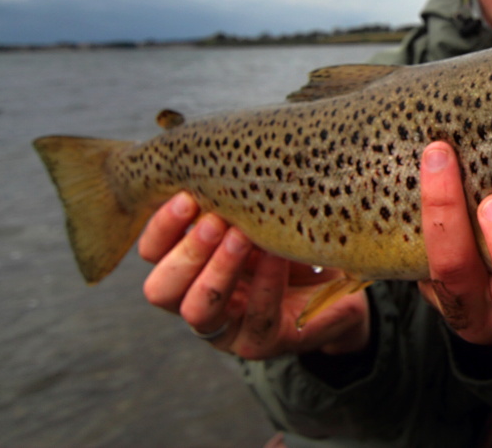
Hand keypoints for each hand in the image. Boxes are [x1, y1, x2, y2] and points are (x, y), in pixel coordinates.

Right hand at [139, 193, 368, 358]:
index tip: (187, 195)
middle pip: (160, 290)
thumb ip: (232, 191)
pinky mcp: (261, 343)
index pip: (152, 253)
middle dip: (185, 252)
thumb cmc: (290, 232)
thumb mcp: (259, 209)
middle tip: (214, 220)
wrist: (339, 272)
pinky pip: (257, 317)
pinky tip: (277, 256)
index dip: (161, 227)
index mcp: (187, 264)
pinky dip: (265, 282)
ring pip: (197, 310)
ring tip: (242, 237)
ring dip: (217, 271)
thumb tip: (208, 147)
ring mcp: (227, 327)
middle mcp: (196, 298)